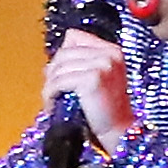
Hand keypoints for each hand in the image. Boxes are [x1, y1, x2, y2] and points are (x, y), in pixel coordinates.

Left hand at [44, 28, 139, 151]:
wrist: (118, 131)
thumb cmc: (105, 109)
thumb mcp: (99, 78)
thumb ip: (81, 63)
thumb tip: (51, 63)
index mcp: (112, 50)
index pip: (74, 36)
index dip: (62, 54)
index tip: (59, 74)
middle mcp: (109, 54)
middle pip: (64, 52)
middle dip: (52, 72)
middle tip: (51, 90)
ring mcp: (103, 65)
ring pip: (59, 67)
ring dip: (50, 85)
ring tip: (51, 100)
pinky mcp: (93, 79)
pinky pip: (59, 82)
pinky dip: (50, 94)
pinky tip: (52, 105)